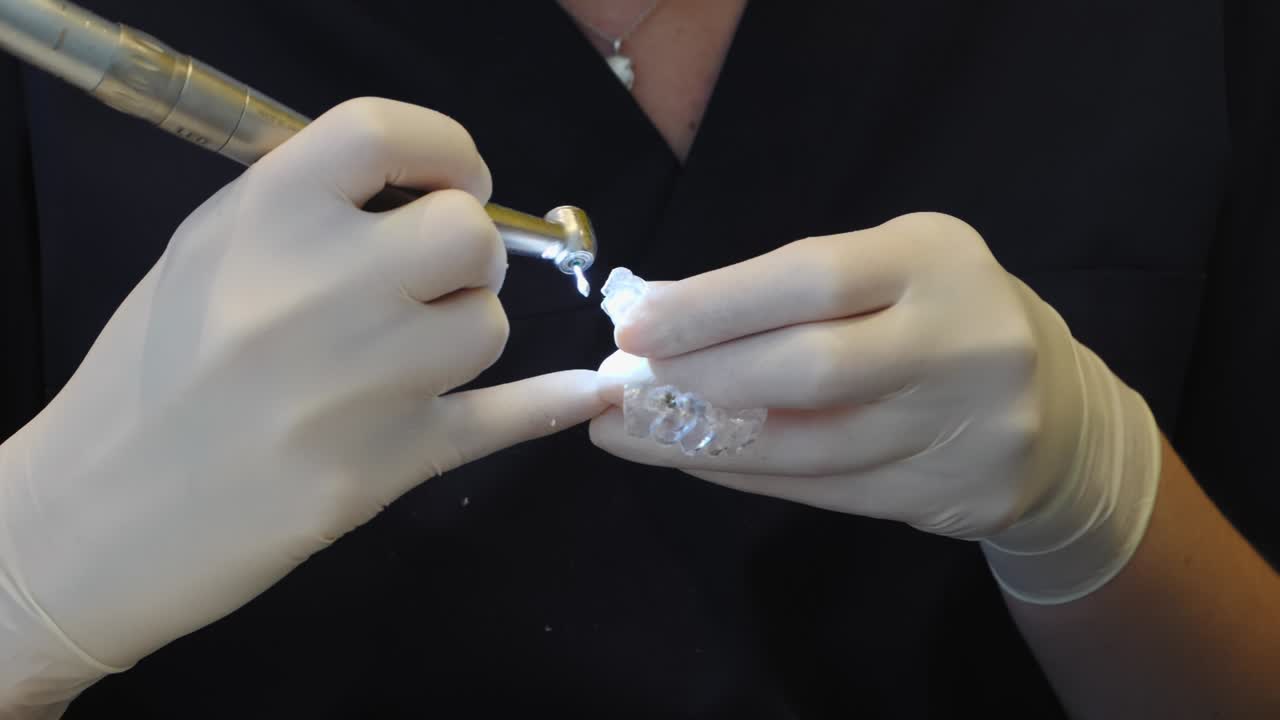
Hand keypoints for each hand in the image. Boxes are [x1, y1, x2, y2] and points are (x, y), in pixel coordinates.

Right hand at [0, 98, 604, 708]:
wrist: (95, 515)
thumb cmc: (148, 375)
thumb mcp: (205, 258)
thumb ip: (306, 212)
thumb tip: (424, 190)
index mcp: (263, 218)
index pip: (389, 134)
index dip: (445, 151)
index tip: (455, 180)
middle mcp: (320, 287)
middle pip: (468, 236)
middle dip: (469, 253)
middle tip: (438, 280)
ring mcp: (360, 383)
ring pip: (488, 327)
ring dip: (467, 333)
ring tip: (412, 357)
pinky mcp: (388, 466)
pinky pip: (503, 419)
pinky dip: (552, 403)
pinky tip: (588, 391)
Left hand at [591, 212, 1160, 603]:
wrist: (1059, 410)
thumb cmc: (942, 318)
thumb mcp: (886, 271)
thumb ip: (789, 291)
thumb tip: (662, 314)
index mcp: (935, 259)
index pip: (812, 277)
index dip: (716, 304)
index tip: (636, 326)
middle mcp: (961, 340)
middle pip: (810, 369)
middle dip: (701, 379)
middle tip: (623, 388)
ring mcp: (966, 427)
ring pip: (811, 447)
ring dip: (705, 442)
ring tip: (633, 433)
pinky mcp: (953, 495)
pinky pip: (827, 493)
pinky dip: (748, 476)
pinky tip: (695, 460)